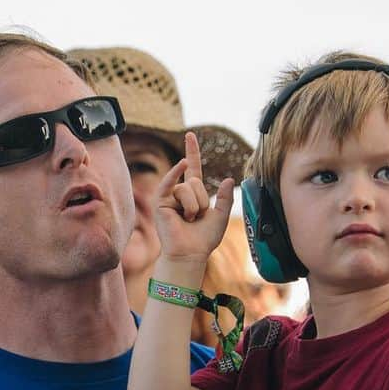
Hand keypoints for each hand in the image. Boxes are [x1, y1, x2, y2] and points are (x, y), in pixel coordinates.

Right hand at [154, 132, 233, 263]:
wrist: (190, 253)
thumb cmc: (203, 239)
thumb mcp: (220, 216)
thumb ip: (225, 198)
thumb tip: (228, 179)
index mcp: (193, 195)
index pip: (194, 169)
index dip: (192, 151)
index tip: (190, 135)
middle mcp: (179, 193)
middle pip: (197, 182)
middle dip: (202, 201)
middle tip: (195, 218)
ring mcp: (169, 196)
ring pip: (188, 188)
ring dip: (194, 206)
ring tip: (187, 219)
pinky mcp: (161, 201)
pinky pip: (172, 182)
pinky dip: (176, 172)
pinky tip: (183, 164)